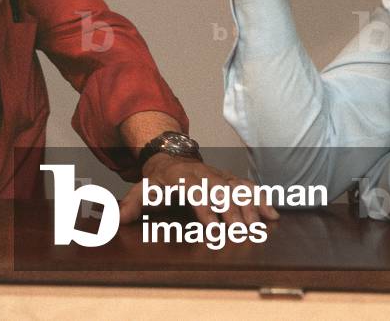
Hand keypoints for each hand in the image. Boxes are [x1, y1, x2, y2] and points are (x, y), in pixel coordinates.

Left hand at [119, 154, 278, 225]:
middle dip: (232, 211)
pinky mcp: (231, 179)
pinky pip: (249, 187)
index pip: (195, 193)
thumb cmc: (159, 180)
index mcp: (182, 178)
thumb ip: (132, 204)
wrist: (172, 157)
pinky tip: (272, 215)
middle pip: (221, 191)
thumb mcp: (142, 189)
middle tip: (241, 232)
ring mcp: (219, 176)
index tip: (213, 229)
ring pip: (238, 188)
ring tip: (258, 227)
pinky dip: (261, 199)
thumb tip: (118, 219)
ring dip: (250, 207)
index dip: (205, 210)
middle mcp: (204, 175)